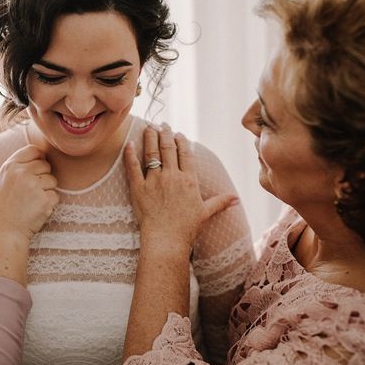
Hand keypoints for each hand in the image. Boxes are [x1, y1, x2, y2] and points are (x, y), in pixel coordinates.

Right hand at [0, 145, 58, 243]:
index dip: (38, 159)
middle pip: (45, 165)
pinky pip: (55, 195)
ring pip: (53, 180)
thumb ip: (20, 165)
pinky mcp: (45, 200)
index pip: (34, 150)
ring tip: (31, 202)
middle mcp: (22, 173)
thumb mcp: (4, 180)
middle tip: (30, 192)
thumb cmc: (4, 206)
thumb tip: (42, 155)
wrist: (3, 233)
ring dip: (46, 190)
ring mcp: (34, 186)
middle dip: (42, 177)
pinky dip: (49, 203)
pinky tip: (36, 210)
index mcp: (10, 166)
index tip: (34, 171)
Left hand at [124, 124, 237, 256]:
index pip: (185, 154)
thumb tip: (236, 199)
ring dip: (150, 138)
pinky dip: (130, 154)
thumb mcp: (205, 213)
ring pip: (151, 153)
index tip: (178, 134)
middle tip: (162, 124)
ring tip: (149, 128)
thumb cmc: (187, 228)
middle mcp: (172, 176)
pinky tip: (128, 144)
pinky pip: (132, 167)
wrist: (167, 240)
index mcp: (189, 180)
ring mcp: (154, 181)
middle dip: (165, 134)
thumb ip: (220, 202)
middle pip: (168, 148)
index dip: (181, 142)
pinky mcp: (138, 188)